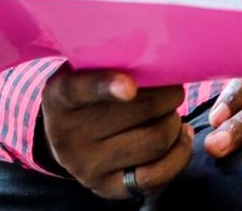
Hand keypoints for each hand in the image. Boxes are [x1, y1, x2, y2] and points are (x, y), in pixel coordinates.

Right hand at [41, 67, 192, 198]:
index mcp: (59, 97)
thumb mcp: (85, 69)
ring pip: (155, 140)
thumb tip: (157, 52)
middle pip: (140, 110)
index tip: (130, 86)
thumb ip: (110, 60)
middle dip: (168, 95)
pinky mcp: (109, 188)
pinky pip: (156, 175)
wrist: (67, 137)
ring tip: (171, 112)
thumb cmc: (89, 92)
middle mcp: (68, 136)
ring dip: (174, 121)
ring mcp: (87, 167)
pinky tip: (181, 134)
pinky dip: (180, 151)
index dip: (106, 86)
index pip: (79, 90)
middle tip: (172, 88)